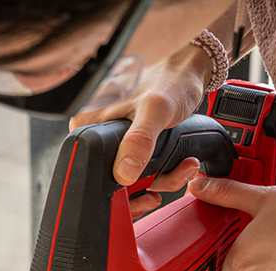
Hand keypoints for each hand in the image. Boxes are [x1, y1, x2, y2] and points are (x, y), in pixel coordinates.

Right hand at [71, 45, 211, 216]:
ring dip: (163, 180)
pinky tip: (181, 164)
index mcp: (87, 126)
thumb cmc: (170, 81)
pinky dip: (165, 173)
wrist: (188, 74)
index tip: (145, 192)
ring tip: (184, 166)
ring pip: (133, 180)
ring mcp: (114, 142)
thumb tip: (123, 173)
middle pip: (113, 182)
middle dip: (147, 186)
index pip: (92, 174)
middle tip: (167, 179)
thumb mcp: (155, 110)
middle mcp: (96, 136)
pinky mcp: (131, 145)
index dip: (119, 191)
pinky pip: (144, 171)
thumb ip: (139, 140)